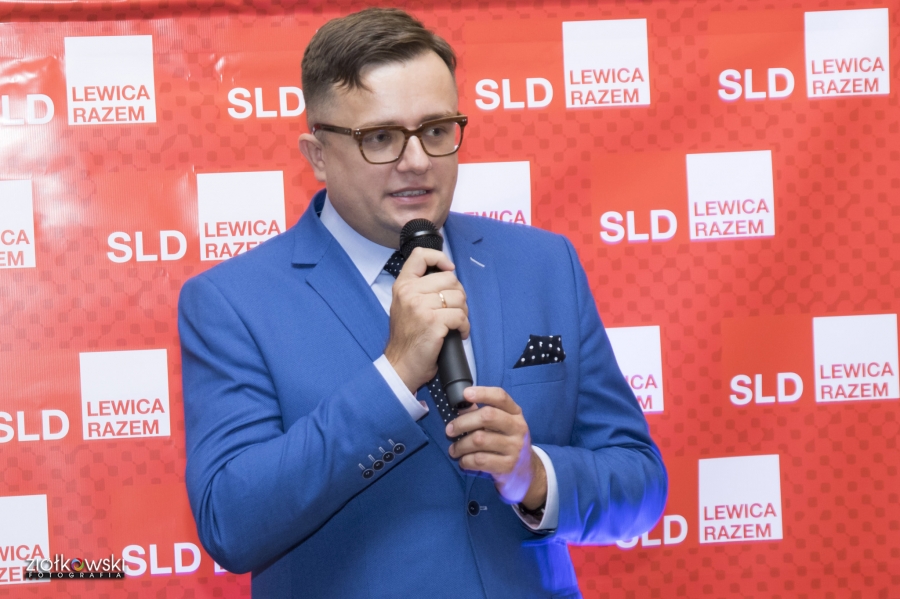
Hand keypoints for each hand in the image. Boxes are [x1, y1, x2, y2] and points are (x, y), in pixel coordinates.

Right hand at [384, 247, 469, 392]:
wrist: (401, 365)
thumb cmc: (407, 338)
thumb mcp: (405, 305)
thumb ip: (420, 288)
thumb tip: (448, 275)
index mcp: (402, 285)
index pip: (420, 255)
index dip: (440, 258)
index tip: (449, 269)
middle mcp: (409, 292)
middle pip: (449, 278)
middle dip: (459, 295)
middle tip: (455, 310)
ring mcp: (420, 307)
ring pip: (458, 297)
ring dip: (463, 312)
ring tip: (455, 323)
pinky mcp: (433, 322)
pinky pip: (460, 316)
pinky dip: (464, 327)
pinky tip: (459, 333)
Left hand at [446, 387, 547, 508]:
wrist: (525, 473)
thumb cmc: (507, 444)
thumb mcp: (501, 427)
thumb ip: (482, 415)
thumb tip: (460, 406)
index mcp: (515, 414)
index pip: (501, 397)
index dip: (482, 393)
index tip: (465, 394)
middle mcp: (518, 428)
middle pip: (487, 416)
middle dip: (462, 422)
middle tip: (449, 430)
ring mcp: (515, 448)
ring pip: (479, 440)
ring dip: (460, 445)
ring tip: (454, 449)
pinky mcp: (508, 466)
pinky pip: (479, 460)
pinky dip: (466, 460)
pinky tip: (463, 461)